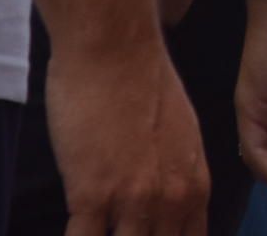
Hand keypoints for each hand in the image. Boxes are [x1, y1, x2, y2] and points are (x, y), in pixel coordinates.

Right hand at [45, 34, 209, 235]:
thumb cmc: (145, 82)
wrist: (116, 48)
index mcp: (194, 187)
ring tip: (93, 232)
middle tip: (116, 232)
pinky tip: (72, 233)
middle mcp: (170, 201)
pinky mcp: (90, 196)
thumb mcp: (181, 136)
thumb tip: (161, 204)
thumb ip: (175, 177)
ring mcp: (131, 201)